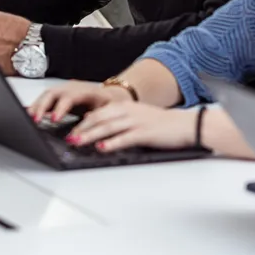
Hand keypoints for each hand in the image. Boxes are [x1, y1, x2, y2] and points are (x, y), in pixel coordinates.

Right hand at [29, 80, 132, 121]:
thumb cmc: (109, 104)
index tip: (54, 119)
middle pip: (52, 94)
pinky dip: (37, 106)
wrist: (110, 96)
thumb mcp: (108, 111)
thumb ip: (97, 116)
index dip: (60, 108)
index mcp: (84, 91)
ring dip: (36, 107)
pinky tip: (29, 113)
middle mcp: (71, 89)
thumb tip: (87, 122)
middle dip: (42, 106)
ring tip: (29, 119)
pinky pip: (45, 99)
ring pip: (46, 96)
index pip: (69, 97)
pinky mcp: (59, 97)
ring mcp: (64, 91)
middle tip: (34, 120)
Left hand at [65, 102, 196, 152]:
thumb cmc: (162, 123)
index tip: (70, 130)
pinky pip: (124, 138)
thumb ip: (117, 118)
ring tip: (78, 142)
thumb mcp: (137, 115)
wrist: (185, 124)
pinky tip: (101, 148)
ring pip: (108, 127)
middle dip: (82, 129)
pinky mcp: (145, 133)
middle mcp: (128, 112)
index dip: (82, 121)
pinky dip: (111, 143)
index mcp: (125, 106)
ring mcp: (136, 122)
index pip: (98, 112)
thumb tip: (97, 123)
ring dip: (90, 135)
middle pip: (99, 119)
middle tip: (69, 138)